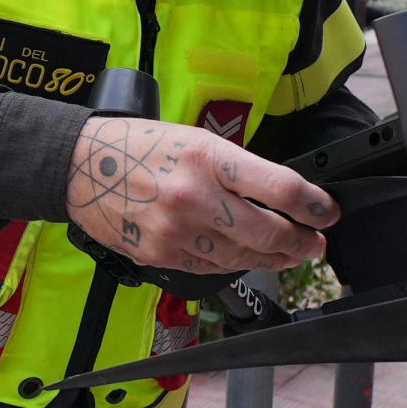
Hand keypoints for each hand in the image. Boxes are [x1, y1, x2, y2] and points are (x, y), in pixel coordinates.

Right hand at [66, 116, 335, 274]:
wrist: (78, 167)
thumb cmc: (138, 146)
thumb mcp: (194, 139)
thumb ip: (237, 168)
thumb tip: (281, 198)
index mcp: (207, 158)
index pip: (280, 189)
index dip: (315, 206)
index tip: (328, 212)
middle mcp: (194, 196)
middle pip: (270, 233)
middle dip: (302, 242)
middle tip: (314, 242)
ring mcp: (176, 231)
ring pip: (244, 257)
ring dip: (274, 258)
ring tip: (287, 252)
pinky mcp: (161, 255)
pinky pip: (212, 267)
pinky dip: (234, 262)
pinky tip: (242, 255)